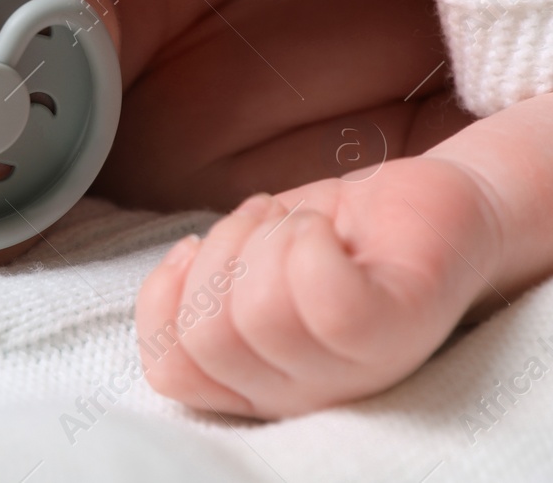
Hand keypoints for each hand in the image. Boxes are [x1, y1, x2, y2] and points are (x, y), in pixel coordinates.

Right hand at [134, 156, 502, 418]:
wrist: (433, 205)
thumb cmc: (332, 234)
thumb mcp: (246, 259)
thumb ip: (202, 283)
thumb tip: (177, 262)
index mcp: (258, 382)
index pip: (171, 371)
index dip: (163, 296)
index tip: (197, 248)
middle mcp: (304, 392)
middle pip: (207, 338)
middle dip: (219, 253)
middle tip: (263, 226)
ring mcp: (354, 370)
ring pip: (259, 315)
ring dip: (265, 237)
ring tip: (299, 224)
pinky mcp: (397, 330)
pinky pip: (324, 297)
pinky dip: (308, 238)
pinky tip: (324, 228)